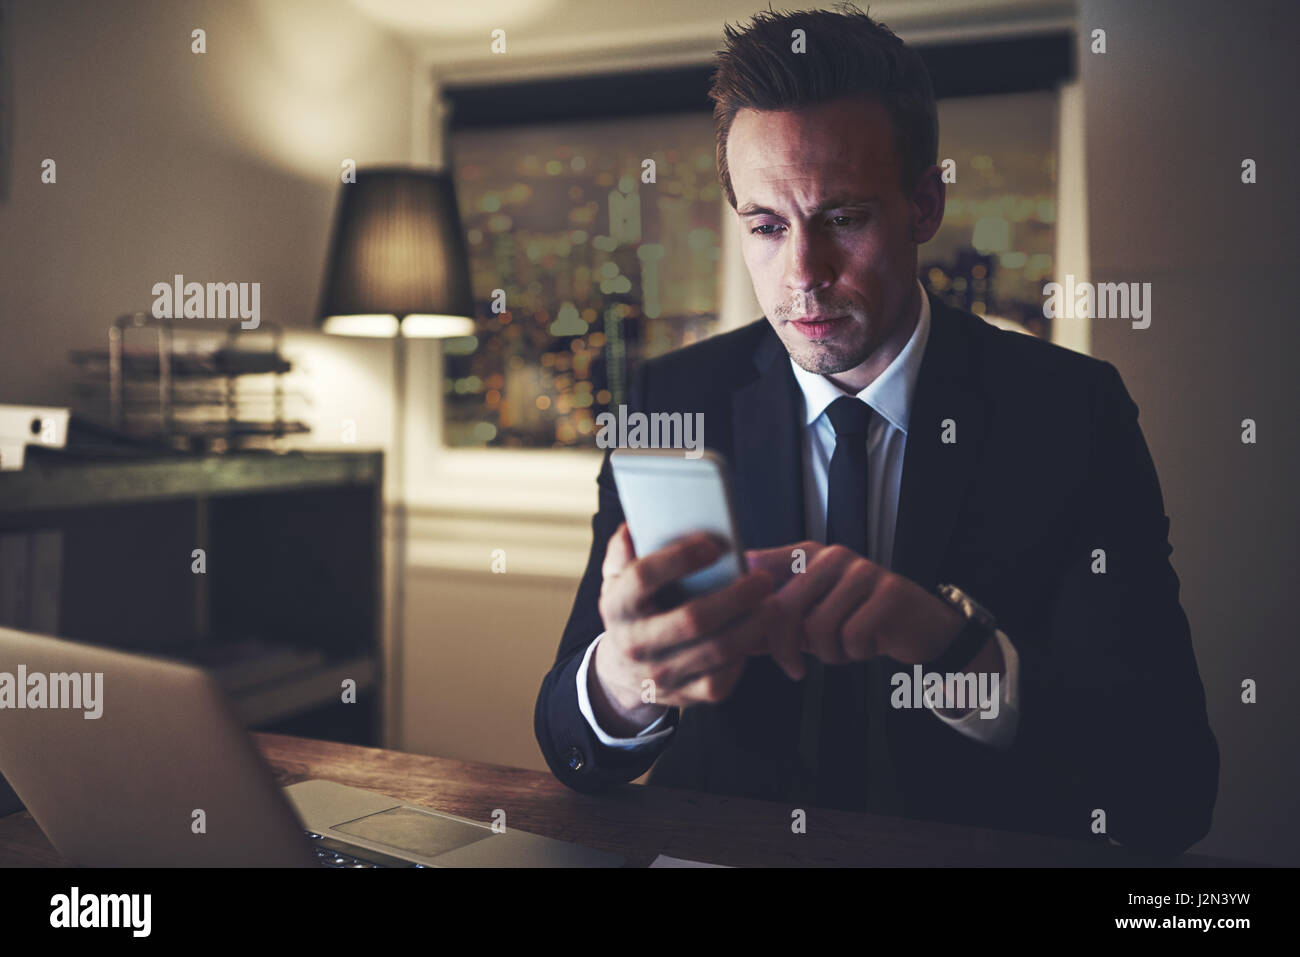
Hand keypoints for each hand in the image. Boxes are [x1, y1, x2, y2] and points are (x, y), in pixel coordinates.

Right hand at [590, 522, 776, 734]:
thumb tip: (634, 527)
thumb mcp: (617, 579)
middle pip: (692, 619)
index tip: (714, 545)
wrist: (623, 672)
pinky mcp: (685, 696)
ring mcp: (660, 674)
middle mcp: (635, 643)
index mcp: (617, 606)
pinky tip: (755, 633)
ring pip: (716, 651)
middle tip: (762, 580)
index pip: (644, 577)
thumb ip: (623, 551)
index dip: (679, 558)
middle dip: (735, 596)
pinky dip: (744, 655)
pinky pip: (722, 679)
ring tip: (772, 603)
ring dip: (751, 626)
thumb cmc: (633, 610)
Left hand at [744, 542, 966, 674]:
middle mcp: (833, 556)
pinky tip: (866, 646)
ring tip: (843, 649)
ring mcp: (863, 571)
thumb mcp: (811, 620)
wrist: (920, 627)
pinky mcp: (889, 592)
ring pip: (819, 628)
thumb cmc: (858, 622)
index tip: (745, 638)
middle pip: (786, 607)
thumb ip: (774, 623)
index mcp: (809, 555)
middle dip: (784, 647)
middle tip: (793, 669)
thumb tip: (731, 637)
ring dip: (828, 653)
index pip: (762, 575)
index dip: (749, 610)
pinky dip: (854, 654)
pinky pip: (851, 637)